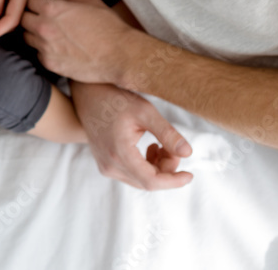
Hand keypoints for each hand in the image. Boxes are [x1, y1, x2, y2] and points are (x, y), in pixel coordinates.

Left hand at [22, 0, 133, 84]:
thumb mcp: (89, 0)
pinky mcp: (49, 63)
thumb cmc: (108, 26)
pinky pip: (37, 53)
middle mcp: (43, 27)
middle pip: (23, 18)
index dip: (36, 0)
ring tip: (53, 33)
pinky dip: (44, 49)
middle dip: (32, 16)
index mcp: (52, 9)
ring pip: (27, 36)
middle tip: (45, 18)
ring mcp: (44, 47)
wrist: (119, 56)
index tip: (42, 3)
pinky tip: (58, 47)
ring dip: (35, 33)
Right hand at [72, 81, 192, 189]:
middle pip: (148, 181)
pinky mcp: (105, 164)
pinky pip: (132, 174)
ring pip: (141, 179)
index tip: (190, 174)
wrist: (87, 96)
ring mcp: (105, 166)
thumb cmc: (115, 100)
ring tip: (160, 145)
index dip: (174, 181)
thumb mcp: (145, 112)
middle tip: (172, 147)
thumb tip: (188, 153)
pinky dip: (146, 166)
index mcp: (119, 153)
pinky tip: (150, 148)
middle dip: (167, 169)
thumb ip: (167, 134)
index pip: (151, 181)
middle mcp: (110, 165)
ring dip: (157, 167)